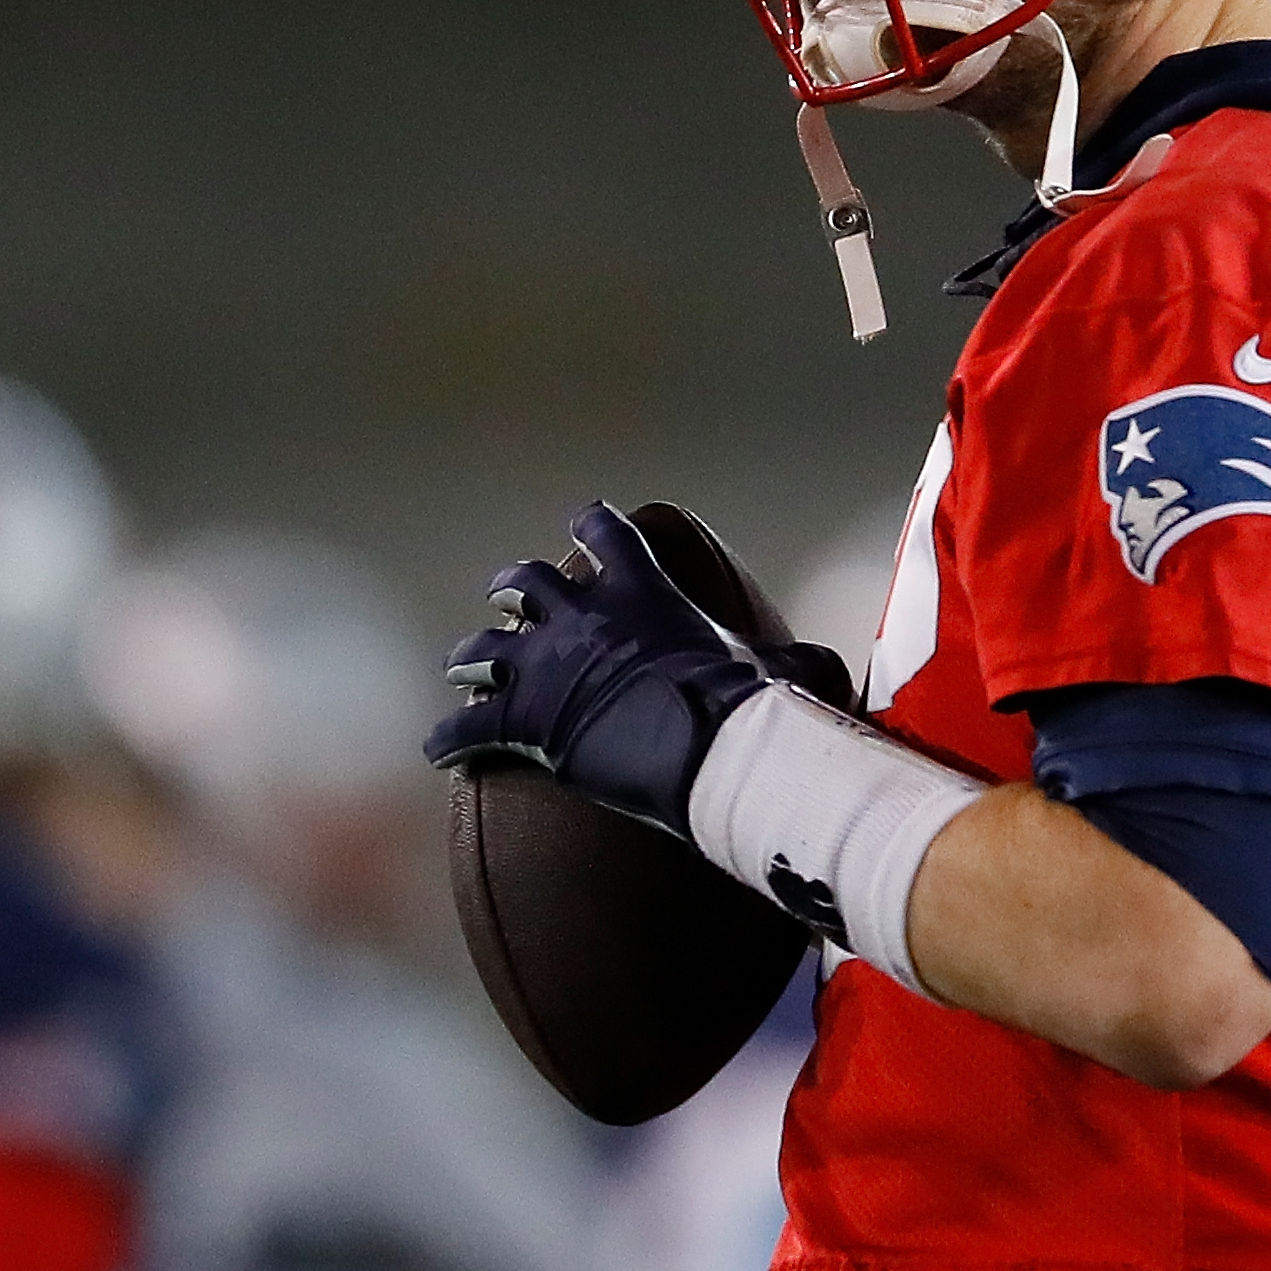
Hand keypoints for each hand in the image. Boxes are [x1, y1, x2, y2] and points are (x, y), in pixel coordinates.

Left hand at [425, 503, 843, 838]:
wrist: (705, 748)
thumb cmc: (748, 707)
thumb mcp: (781, 671)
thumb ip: (796, 662)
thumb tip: (835, 668)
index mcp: (642, 592)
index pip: (609, 534)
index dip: (593, 525)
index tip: (583, 521)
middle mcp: (582, 617)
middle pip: (526, 584)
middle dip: (514, 590)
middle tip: (508, 600)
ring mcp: (543, 665)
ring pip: (482, 648)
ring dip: (472, 656)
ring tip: (462, 667)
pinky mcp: (521, 720)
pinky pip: (467, 727)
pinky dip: (449, 737)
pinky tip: (435, 749)